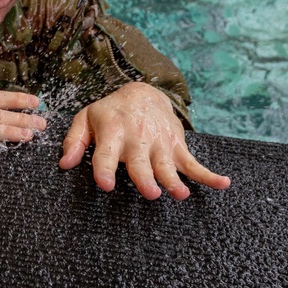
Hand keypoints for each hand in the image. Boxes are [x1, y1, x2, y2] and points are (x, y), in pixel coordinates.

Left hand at [59, 82, 230, 199]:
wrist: (143, 93)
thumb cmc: (110, 112)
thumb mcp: (87, 119)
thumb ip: (74, 141)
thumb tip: (64, 164)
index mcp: (112, 133)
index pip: (106, 154)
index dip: (104, 169)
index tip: (105, 184)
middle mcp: (137, 139)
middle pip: (140, 162)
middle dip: (146, 177)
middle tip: (150, 193)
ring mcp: (159, 143)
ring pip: (167, 165)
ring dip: (174, 179)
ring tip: (181, 193)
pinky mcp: (176, 146)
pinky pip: (194, 162)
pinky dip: (208, 174)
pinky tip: (222, 183)